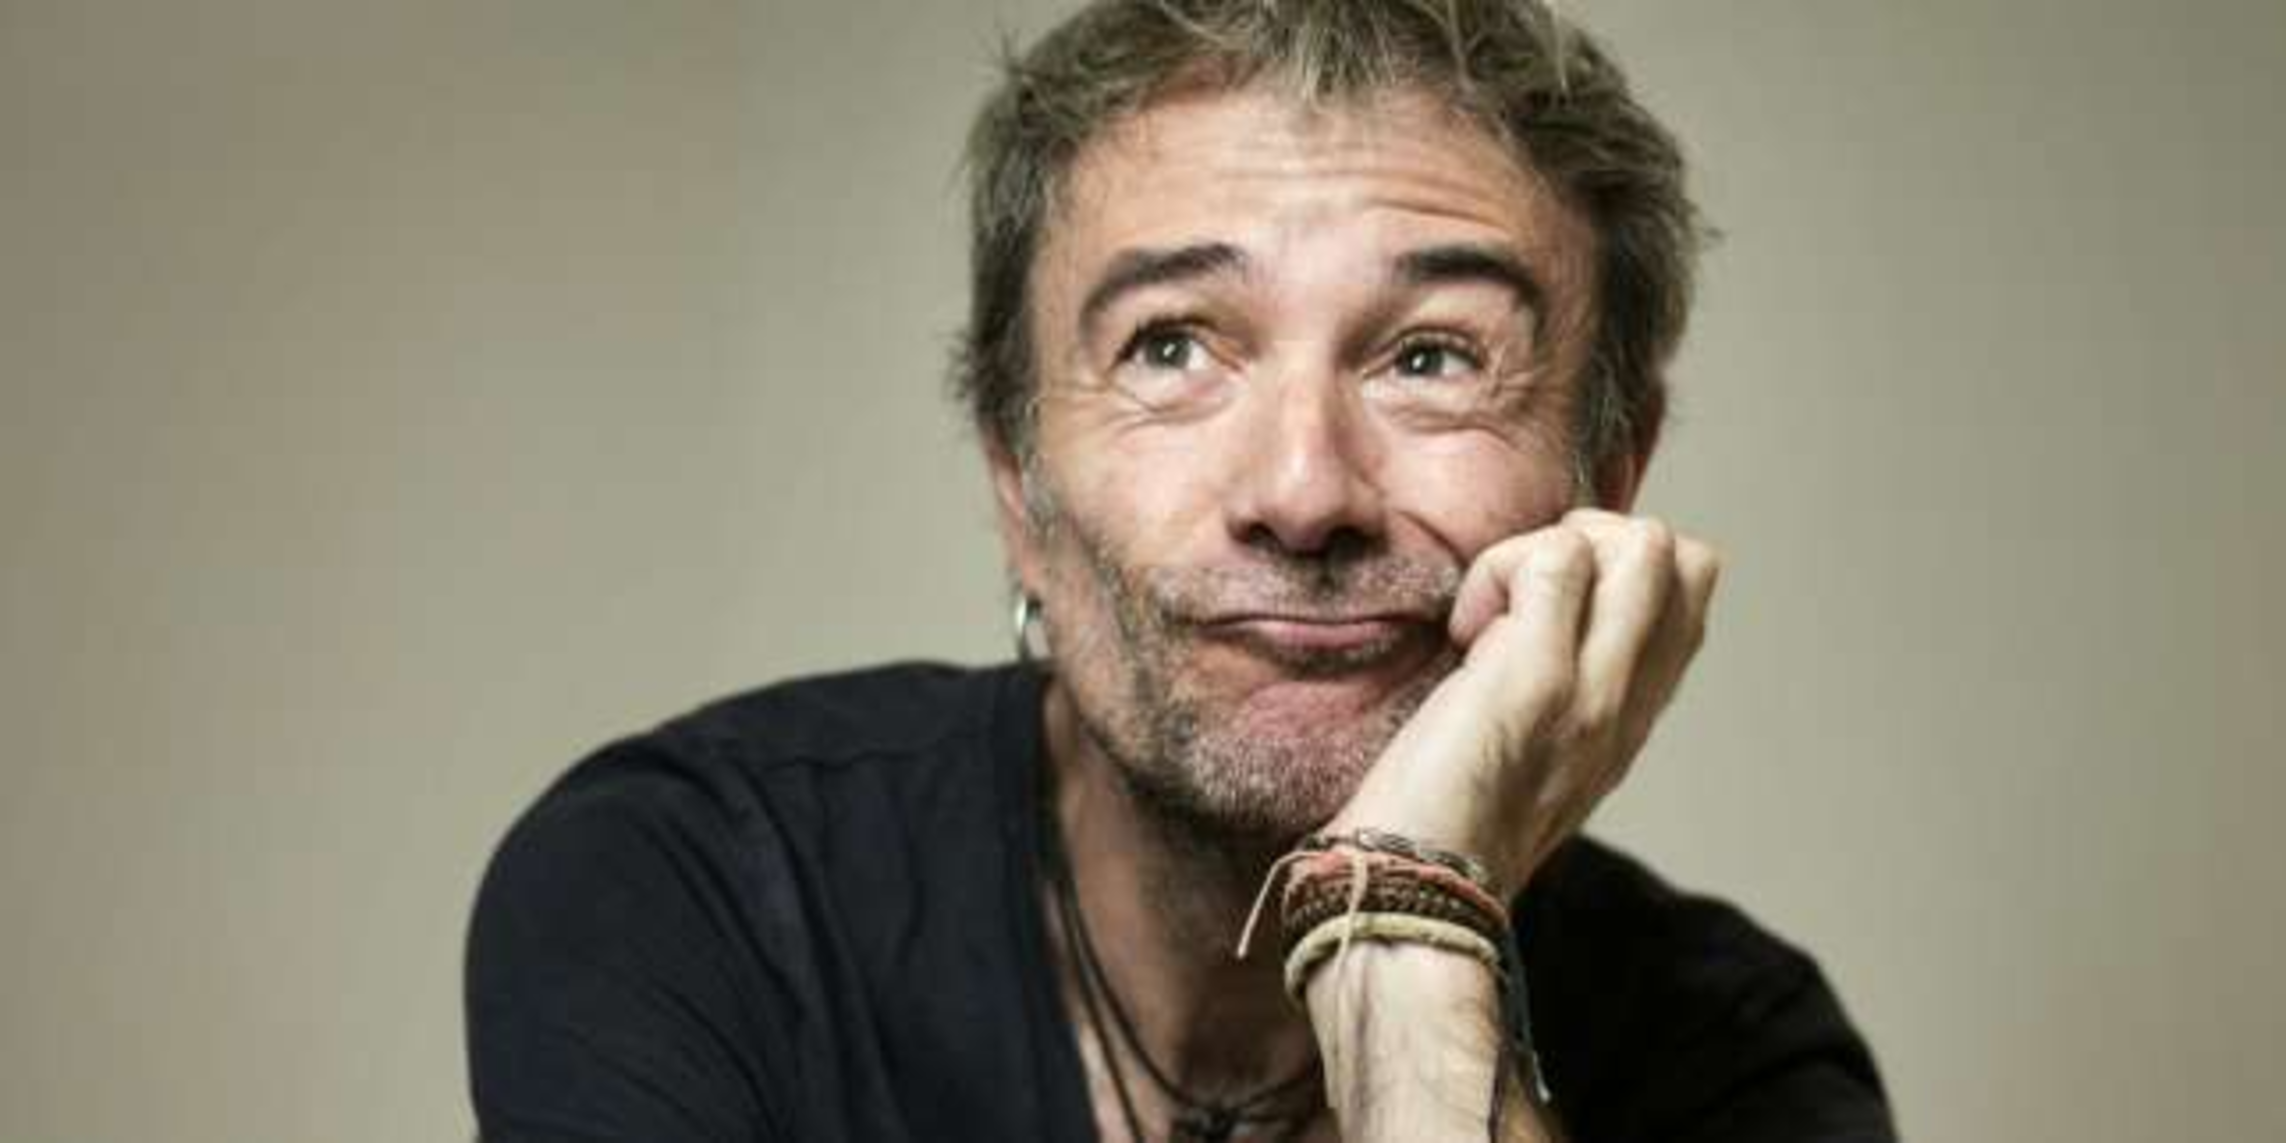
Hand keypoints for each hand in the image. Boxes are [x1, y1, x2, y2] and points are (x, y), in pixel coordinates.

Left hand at [1328, 509, 1721, 897]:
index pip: (1690, 596)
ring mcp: (1593, 689)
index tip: (1543, 611)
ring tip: (1492, 614)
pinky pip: (1550, 559)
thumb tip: (1529, 612)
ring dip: (1550, 548)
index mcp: (1631, 719)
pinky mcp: (1538, 677)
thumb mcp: (1532, 751)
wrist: (1415, 894)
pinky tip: (1461, 636)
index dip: (1616, 568)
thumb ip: (1560, 690)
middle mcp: (1629, 702)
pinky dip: (1496, 571)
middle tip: (1521, 593)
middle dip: (1596, 539)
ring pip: (1640, 543)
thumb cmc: (1443, 824)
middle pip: (1685, 557)